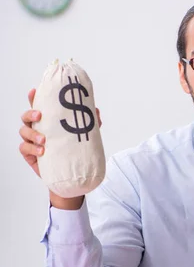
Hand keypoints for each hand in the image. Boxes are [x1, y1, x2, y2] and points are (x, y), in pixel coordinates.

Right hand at [19, 88, 101, 208]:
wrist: (71, 175)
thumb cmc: (75, 152)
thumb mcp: (85, 136)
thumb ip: (91, 124)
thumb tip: (95, 111)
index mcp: (48, 122)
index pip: (39, 107)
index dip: (34, 98)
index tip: (34, 91)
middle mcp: (38, 129)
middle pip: (26, 117)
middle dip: (30, 114)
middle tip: (40, 116)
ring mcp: (32, 141)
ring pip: (24, 131)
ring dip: (32, 134)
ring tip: (44, 140)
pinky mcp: (30, 154)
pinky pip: (24, 148)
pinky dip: (32, 148)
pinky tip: (42, 151)